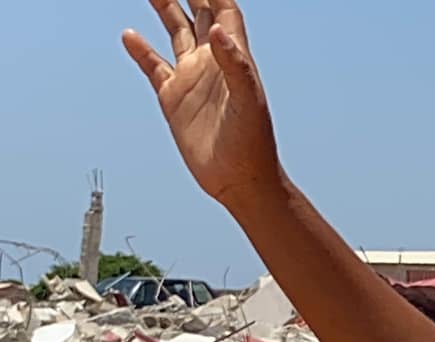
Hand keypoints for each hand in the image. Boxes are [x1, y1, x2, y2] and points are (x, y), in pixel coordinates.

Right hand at [124, 1, 282, 208]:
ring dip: (164, 9)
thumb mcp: (247, 101)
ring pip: (176, 32)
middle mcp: (212, 63)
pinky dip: (141, 50)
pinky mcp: (174, 98)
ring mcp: (192, 79)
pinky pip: (154, 66)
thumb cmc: (253, 144)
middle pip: (198, 14)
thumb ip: (235, 65)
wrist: (240, 179)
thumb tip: (219, 33)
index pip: (224, 11)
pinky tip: (129, 34)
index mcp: (234, 58)